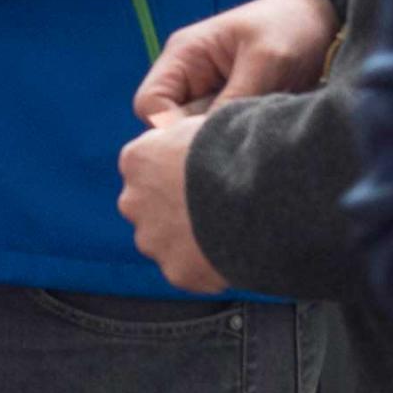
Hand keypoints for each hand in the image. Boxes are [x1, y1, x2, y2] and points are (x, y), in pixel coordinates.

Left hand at [115, 110, 230, 292]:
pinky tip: (237, 255)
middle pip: (151, 207)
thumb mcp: (210, 121)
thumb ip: (192, 132)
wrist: (259, 192)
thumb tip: (203, 127)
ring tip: (231, 233)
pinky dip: (209, 268)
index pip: (148, 166)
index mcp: (138, 158)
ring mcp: (153, 240)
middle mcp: (134, 201)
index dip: (178, 171)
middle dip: (177, 208)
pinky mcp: (176, 271)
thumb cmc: (239, 149)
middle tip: (216, 207)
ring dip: (189, 241)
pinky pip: (191, 271)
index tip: (203, 174)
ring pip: (166, 243)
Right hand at [135, 0, 341, 122]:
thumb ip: (235, 99)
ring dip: (221, 138)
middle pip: (169, 124)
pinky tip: (262, 133)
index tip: (207, 138)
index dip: (169, 128)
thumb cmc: (292, 26)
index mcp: (184, 55)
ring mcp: (210, 95)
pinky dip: (237, 139)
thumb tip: (208, 142)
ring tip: (256, 130)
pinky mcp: (232, 109)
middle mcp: (189, 77)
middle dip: (199, 136)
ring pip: (196, 133)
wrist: (327, 21)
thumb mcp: (266, 60)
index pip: (148, 104)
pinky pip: (220, 135)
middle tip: (238, 137)